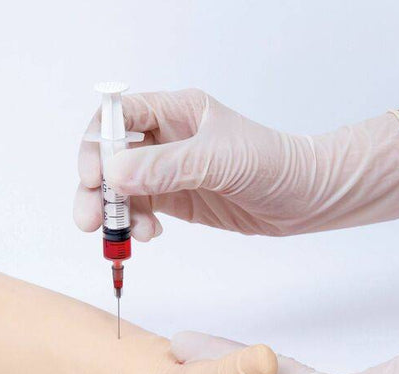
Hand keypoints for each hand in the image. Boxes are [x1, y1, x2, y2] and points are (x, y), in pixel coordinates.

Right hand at [74, 89, 398, 240]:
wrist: (307, 198)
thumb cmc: (275, 164)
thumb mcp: (219, 161)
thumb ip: (166, 166)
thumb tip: (114, 173)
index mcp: (176, 110)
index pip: (119, 117)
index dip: (98, 144)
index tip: (93, 176)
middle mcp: (166, 137)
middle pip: (110, 156)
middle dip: (96, 187)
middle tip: (91, 220)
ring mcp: (168, 170)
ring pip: (120, 188)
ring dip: (114, 213)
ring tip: (129, 237)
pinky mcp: (175, 198)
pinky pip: (139, 210)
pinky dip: (135, 225)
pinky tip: (149, 236)